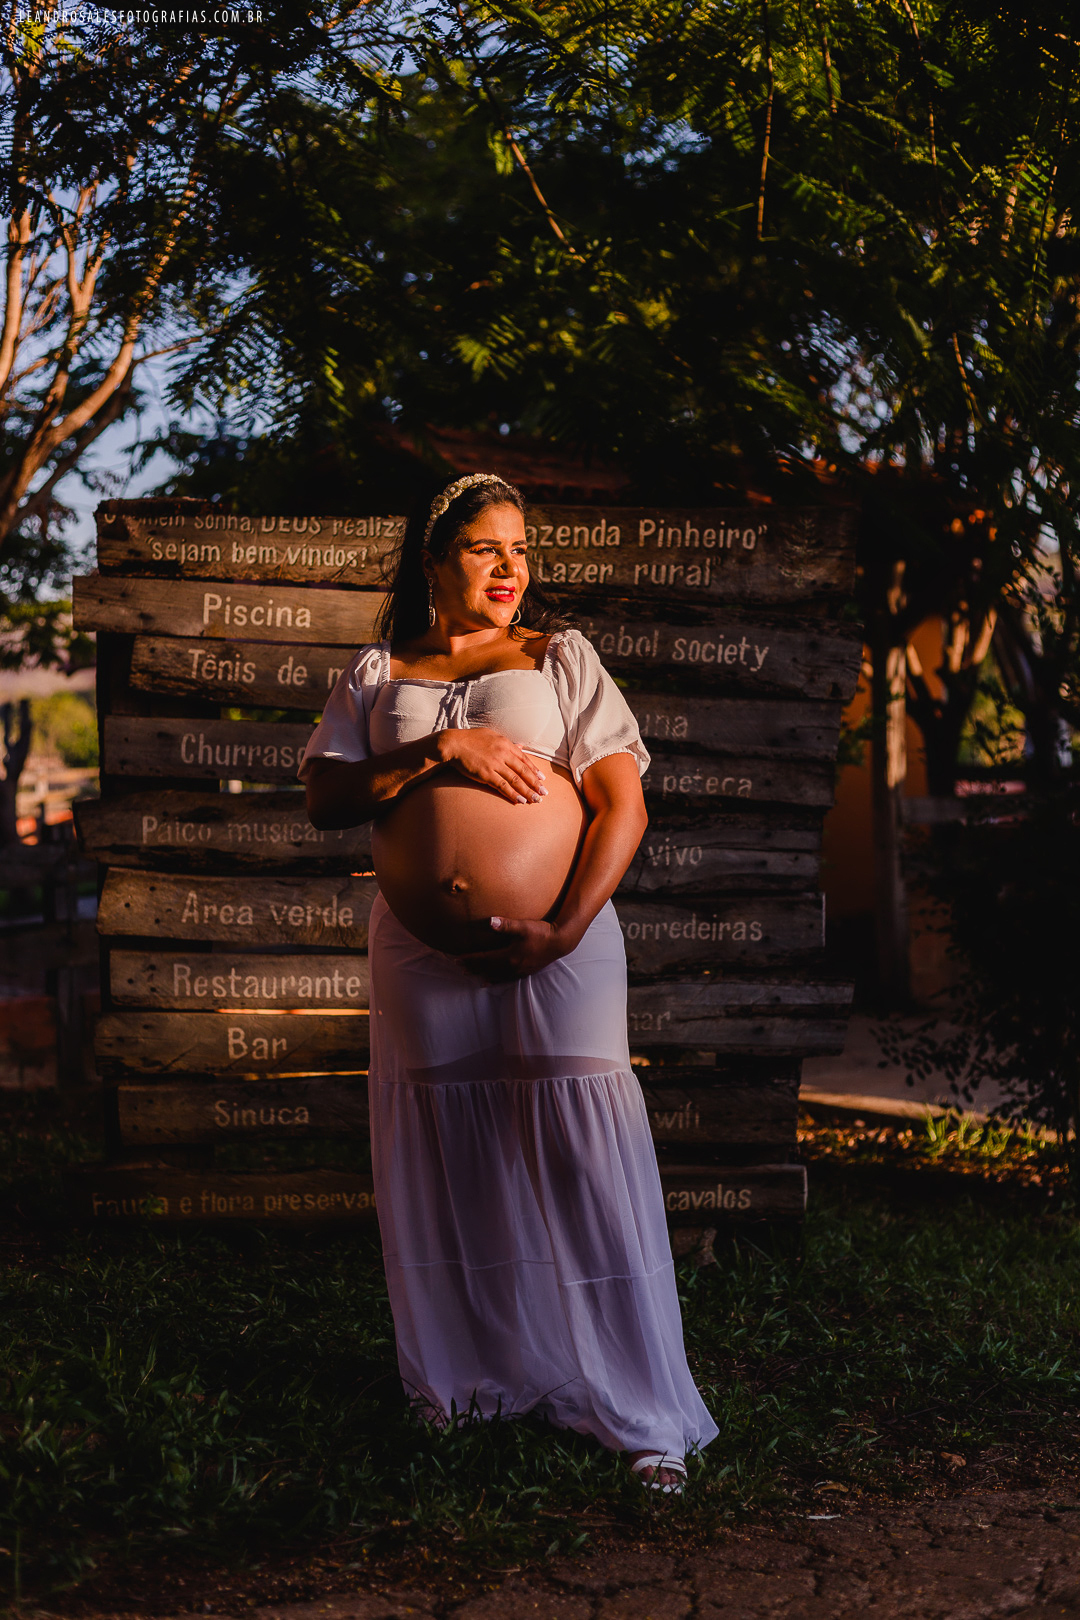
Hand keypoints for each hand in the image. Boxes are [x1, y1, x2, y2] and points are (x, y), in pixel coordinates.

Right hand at [438, 728, 548, 805]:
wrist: (453, 744)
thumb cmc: (470, 739)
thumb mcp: (491, 736)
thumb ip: (506, 743)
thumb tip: (520, 747)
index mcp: (505, 743)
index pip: (524, 759)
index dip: (534, 770)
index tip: (542, 779)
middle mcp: (503, 753)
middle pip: (523, 770)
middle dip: (535, 783)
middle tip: (544, 793)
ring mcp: (495, 764)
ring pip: (516, 780)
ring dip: (527, 791)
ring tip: (536, 800)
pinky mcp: (486, 774)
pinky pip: (503, 786)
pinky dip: (513, 794)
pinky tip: (520, 801)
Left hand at [459, 917, 573, 980]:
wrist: (560, 942)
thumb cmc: (541, 932)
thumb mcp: (523, 926)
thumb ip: (505, 925)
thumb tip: (489, 922)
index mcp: (509, 956)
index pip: (484, 959)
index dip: (470, 959)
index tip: (456, 959)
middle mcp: (512, 966)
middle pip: (487, 968)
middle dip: (472, 968)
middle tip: (458, 968)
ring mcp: (519, 971)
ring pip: (495, 975)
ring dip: (481, 975)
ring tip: (471, 976)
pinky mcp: (525, 972)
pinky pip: (506, 979)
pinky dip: (495, 981)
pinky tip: (489, 981)